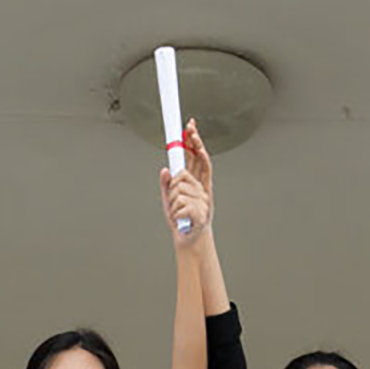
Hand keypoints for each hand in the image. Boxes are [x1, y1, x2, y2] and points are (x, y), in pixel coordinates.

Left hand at [160, 119, 213, 242]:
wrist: (188, 241)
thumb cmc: (180, 220)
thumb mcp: (168, 199)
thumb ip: (166, 184)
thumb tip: (165, 169)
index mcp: (196, 184)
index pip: (195, 159)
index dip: (194, 142)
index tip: (190, 127)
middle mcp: (202, 188)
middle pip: (197, 159)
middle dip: (194, 142)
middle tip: (190, 129)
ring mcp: (204, 199)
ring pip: (179, 187)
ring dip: (172, 199)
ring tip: (176, 210)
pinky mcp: (201, 212)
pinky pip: (180, 203)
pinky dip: (175, 212)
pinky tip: (181, 218)